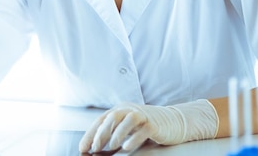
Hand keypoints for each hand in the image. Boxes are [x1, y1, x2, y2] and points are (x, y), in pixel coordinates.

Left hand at [79, 99, 218, 152]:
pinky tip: (127, 146)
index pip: (101, 120)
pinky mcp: (154, 123)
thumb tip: (96, 146)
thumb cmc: (148, 125)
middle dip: (101, 134)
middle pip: (112, 117)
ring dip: (117, 134)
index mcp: (120, 110)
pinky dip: (134, 138)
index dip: (90, 134)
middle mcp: (129, 110)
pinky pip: (142, 129)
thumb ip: (115, 132)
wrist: (174, 121)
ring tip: (111, 146)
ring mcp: (142, 115)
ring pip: (127, 120)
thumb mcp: (129, 127)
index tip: (83, 148)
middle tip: (94, 148)